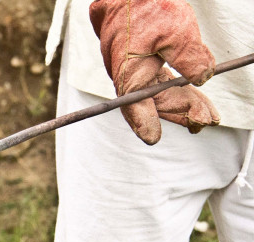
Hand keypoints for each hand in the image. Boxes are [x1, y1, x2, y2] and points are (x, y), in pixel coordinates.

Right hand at [90, 0, 219, 143]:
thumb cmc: (146, 4)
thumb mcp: (176, 29)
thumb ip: (190, 57)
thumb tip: (202, 77)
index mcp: (128, 70)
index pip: (135, 104)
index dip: (145, 123)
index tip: (153, 138)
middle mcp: (126, 72)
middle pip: (152, 101)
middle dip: (179, 112)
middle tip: (205, 122)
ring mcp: (132, 66)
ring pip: (157, 91)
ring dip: (181, 102)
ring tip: (205, 113)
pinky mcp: (139, 58)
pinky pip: (156, 79)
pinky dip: (174, 87)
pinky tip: (190, 92)